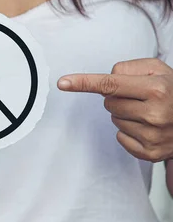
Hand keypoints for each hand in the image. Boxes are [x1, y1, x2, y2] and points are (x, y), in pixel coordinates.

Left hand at [58, 59, 172, 162]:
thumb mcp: (158, 70)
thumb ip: (128, 68)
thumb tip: (105, 79)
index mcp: (156, 89)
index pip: (110, 84)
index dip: (83, 82)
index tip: (63, 82)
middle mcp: (155, 114)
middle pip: (108, 103)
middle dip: (118, 98)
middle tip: (141, 98)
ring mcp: (153, 136)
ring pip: (114, 120)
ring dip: (125, 115)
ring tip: (149, 112)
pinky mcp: (150, 153)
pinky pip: (120, 137)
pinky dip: (129, 131)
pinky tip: (148, 128)